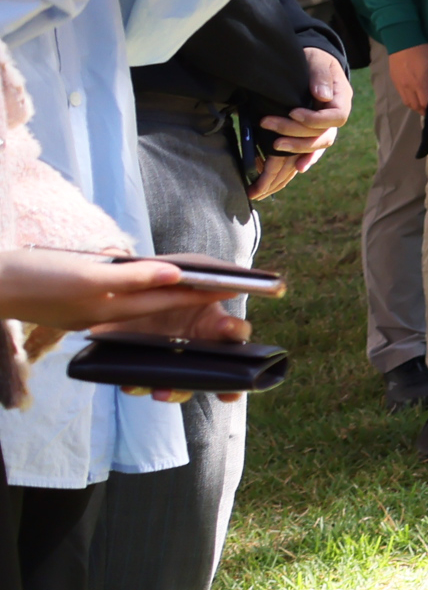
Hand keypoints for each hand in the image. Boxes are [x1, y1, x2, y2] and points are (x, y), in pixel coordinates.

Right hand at [0, 251, 224, 343]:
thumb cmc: (33, 277)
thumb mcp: (85, 275)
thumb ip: (131, 276)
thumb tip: (174, 275)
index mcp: (109, 307)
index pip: (165, 297)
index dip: (199, 290)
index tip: (232, 283)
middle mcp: (102, 315)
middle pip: (156, 303)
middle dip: (190, 295)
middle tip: (225, 285)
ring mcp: (87, 312)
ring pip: (135, 303)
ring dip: (162, 293)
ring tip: (194, 284)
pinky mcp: (73, 306)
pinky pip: (112, 299)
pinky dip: (133, 290)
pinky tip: (142, 280)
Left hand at [252, 47, 354, 197]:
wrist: (311, 63)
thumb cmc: (315, 59)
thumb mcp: (318, 60)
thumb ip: (321, 76)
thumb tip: (322, 96)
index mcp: (342, 99)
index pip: (337, 117)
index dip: (315, 119)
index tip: (293, 112)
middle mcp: (336, 115)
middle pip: (324, 133)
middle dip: (296, 132)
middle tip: (268, 124)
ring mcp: (326, 125)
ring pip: (318, 144)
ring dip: (297, 148)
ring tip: (274, 145)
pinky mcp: (313, 131)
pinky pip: (313, 149)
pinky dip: (306, 158)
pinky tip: (297, 167)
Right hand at [385, 45, 427, 116]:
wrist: (403, 42)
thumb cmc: (423, 53)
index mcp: (419, 84)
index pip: (425, 104)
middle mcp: (407, 87)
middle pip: (414, 106)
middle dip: (423, 110)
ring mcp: (399, 85)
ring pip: (407, 102)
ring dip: (415, 106)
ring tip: (423, 105)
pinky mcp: (394, 81)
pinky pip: (401, 95)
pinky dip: (409, 99)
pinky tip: (414, 96)